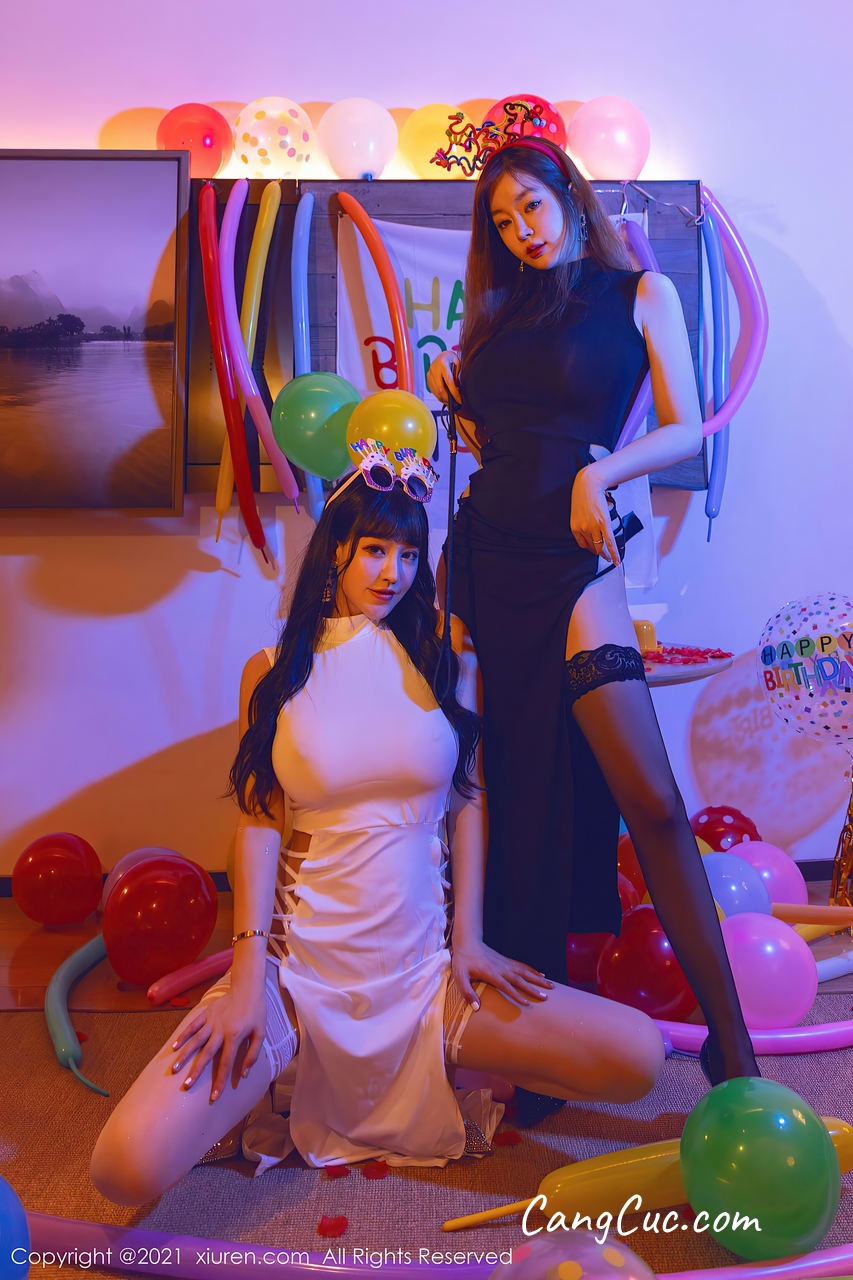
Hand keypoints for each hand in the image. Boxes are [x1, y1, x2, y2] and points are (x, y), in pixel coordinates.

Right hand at [170, 981, 266, 1101]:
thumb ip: (253, 1054)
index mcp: (235, 1036)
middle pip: (206, 1055)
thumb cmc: (256, 1011)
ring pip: (195, 1041)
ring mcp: (211, 1021)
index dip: (220, 1081)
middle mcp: (220, 1030)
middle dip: (196, 1072)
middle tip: (186, 1087)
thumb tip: (243, 1074)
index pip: (226, 1063)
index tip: (214, 1097)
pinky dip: (183, 1036)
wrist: (248, 986)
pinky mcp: (206, 1013)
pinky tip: (174, 1047)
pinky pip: (192, 1026)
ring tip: (174, 1069)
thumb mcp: (261, 1032)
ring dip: (184, 1055)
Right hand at [426, 350, 459, 404]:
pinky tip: (444, 398)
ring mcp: (429, 374)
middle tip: (454, 403)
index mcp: (443, 364)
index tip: (459, 399)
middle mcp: (434, 369)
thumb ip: (456, 375)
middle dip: (448, 398)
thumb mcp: (458, 364)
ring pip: (436, 391)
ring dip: (443, 399)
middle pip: (440, 388)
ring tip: (450, 402)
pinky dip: (439, 396)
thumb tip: (457, 390)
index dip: (454, 392)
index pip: (449, 381)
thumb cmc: (451, 359)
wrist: (442, 355)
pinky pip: (433, 390)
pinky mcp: (428, 378)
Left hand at [451, 938, 553, 1007]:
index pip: (507, 986)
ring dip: (537, 979)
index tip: (528, 1003)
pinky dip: (533, 970)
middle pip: (520, 979)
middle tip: (546, 996)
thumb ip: (467, 992)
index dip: (517, 995)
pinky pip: (522, 966)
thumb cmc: (463, 961)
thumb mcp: (460, 977)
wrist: (467, 942)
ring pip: (525, 971)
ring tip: (550, 985)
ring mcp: (505, 963)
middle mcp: (501, 968)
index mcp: (491, 973)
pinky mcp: (506, 960)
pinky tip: (540, 974)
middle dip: (534, 988)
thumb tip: (476, 1008)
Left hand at [570, 464, 619, 565]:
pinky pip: (610, 542)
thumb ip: (582, 522)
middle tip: (604, 556)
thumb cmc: (583, 494)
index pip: (583, 544)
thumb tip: (589, 529)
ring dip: (606, 554)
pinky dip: (614, 553)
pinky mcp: (603, 524)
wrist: (589, 484)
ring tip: (609, 558)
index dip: (590, 549)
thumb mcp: (577, 511)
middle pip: (592, 547)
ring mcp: (593, 527)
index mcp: (575, 527)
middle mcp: (583, 529)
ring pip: (601, 547)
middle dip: (598, 553)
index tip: (594, 550)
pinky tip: (616, 560)